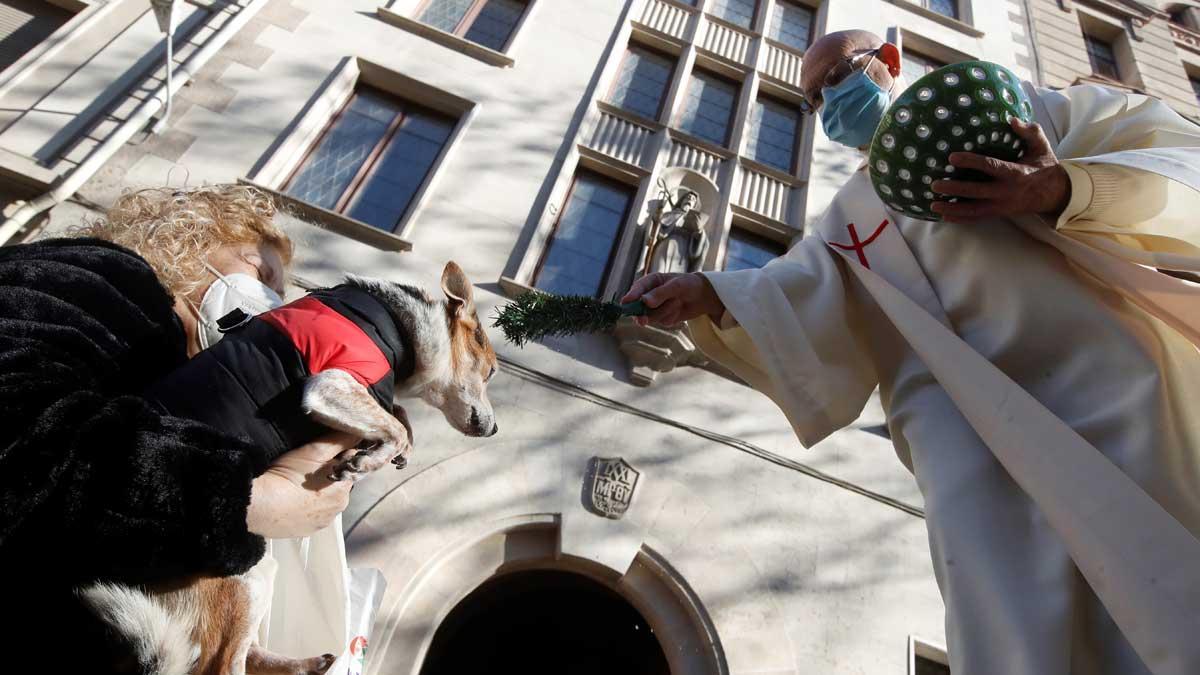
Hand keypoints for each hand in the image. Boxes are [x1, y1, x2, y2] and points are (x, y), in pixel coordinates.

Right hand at [246, 431, 359, 538]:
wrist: (261, 506)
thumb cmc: (289, 476)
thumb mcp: (316, 450)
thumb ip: (340, 440)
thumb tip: (359, 433)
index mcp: (345, 488)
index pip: (350, 468)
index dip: (337, 460)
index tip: (320, 457)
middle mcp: (339, 508)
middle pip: (338, 485)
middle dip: (327, 477)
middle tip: (306, 471)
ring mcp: (323, 522)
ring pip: (325, 501)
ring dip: (317, 493)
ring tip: (297, 487)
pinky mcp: (308, 531)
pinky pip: (313, 515)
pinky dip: (307, 508)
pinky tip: (293, 501)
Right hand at [621, 272, 724, 327]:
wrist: (704, 296)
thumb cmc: (689, 285)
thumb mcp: (676, 286)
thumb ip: (660, 294)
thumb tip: (644, 302)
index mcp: (651, 281)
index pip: (637, 289)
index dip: (630, 296)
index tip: (625, 303)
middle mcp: (650, 295)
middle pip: (639, 307)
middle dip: (641, 314)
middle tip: (642, 321)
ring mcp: (655, 307)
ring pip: (651, 316)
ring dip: (664, 312)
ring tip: (677, 302)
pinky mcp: (663, 317)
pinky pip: (662, 322)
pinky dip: (671, 317)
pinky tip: (679, 310)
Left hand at [930, 117, 1069, 221]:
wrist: (1054, 193)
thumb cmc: (1044, 165)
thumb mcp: (1041, 146)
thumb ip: (1029, 131)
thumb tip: (1012, 120)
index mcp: (1016, 173)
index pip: (991, 167)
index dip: (972, 162)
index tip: (953, 157)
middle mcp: (1007, 192)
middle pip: (977, 192)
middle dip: (955, 189)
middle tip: (935, 184)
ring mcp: (1002, 206)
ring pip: (974, 209)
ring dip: (953, 208)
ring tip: (933, 205)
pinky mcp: (999, 213)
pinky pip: (977, 218)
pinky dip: (961, 218)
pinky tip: (944, 216)